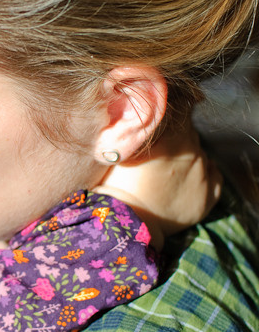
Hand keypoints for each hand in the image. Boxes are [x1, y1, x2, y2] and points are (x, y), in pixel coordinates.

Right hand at [94, 119, 221, 249]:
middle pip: (188, 133)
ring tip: (166, 170)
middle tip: (155, 150)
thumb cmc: (117, 183)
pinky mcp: (209, 195)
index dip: (167, 114)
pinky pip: (214, 174)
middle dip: (175, 137)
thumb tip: (146, 117)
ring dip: (185, 156)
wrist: (128, 221)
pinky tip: (187, 178)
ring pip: (199, 154)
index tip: (156, 120)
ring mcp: (204, 173)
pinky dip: (204, 172)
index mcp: (174, 136)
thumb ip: (140, 130)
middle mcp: (193, 151)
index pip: (179, 109)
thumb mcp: (123, 148)